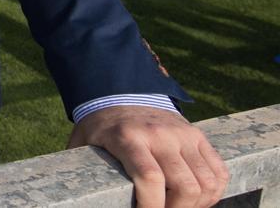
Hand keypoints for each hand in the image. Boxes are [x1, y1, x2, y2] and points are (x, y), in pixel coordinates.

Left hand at [68, 106, 227, 207]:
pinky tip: (195, 198)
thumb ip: (80, 169)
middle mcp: (159, 135)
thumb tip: (70, 195)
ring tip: (178, 207)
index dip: (152, 206)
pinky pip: (218, 171)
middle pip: (185, 186)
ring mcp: (182, 134)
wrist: (120, 92)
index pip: (150, 178)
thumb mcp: (82, 145)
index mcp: (127, 138)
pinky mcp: (198, 135)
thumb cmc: (100, 128)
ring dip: (197, 204)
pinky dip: (213, 191)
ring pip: (206, 182)